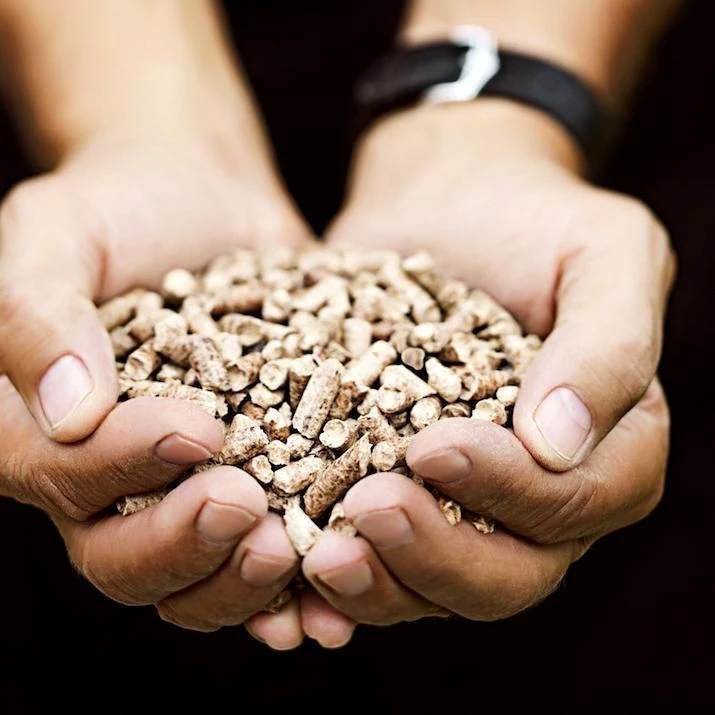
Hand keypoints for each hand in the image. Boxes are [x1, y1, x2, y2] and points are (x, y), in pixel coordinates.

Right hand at [0, 115, 312, 633]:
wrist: (203, 198)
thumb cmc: (118, 206)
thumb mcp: (58, 234)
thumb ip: (39, 315)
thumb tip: (69, 413)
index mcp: (47, 432)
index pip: (65, 481)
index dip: (123, 471)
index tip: (195, 430)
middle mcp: (117, 478)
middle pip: (128, 558)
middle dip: (187, 546)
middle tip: (247, 511)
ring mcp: (192, 484)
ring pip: (202, 574)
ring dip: (245, 584)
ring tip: (298, 556)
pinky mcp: (264, 474)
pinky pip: (276, 542)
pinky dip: (306, 572)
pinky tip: (349, 573)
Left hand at [251, 99, 673, 646]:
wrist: (446, 199)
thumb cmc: (531, 217)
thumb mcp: (604, 252)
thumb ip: (609, 345)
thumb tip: (559, 445)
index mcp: (608, 450)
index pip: (577, 504)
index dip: (512, 494)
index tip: (435, 446)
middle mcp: (539, 494)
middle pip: (507, 574)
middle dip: (437, 557)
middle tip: (366, 512)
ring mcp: (463, 503)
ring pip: (434, 584)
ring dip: (378, 584)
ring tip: (318, 553)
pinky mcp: (394, 488)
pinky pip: (372, 553)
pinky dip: (333, 578)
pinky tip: (286, 570)